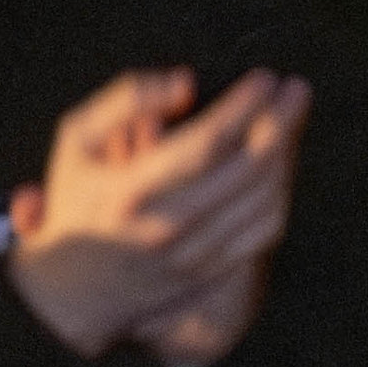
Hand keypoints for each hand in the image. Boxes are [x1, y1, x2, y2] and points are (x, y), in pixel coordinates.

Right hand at [7, 68, 307, 366]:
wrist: (72, 288)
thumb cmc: (77, 196)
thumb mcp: (76, 139)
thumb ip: (126, 102)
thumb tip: (186, 82)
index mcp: (131, 188)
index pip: (205, 142)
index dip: (242, 107)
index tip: (264, 78)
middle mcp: (167, 225)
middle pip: (247, 169)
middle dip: (281, 121)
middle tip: (296, 89)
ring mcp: (193, 253)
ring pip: (263, 198)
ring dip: (286, 153)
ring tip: (290, 116)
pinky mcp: (211, 270)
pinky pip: (265, 228)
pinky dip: (280, 191)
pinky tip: (281, 162)